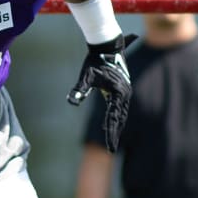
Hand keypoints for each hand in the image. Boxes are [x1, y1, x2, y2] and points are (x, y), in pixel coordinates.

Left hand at [67, 33, 137, 151]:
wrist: (106, 46)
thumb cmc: (94, 61)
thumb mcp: (86, 76)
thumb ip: (80, 88)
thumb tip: (71, 100)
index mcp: (118, 92)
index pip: (113, 116)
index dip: (110, 132)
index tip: (109, 146)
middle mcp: (125, 93)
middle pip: (119, 118)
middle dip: (114, 134)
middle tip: (110, 150)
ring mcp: (125, 92)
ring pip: (120, 115)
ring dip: (116, 128)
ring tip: (111, 144)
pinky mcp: (122, 91)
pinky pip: (119, 108)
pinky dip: (116, 119)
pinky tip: (111, 127)